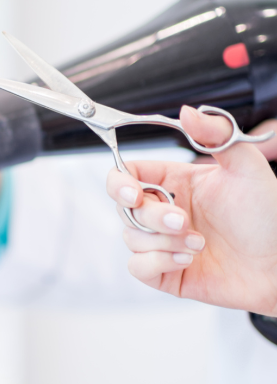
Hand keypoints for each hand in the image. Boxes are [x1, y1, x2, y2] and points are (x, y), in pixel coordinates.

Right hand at [107, 106, 276, 314]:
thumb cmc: (269, 218)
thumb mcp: (248, 168)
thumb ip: (217, 134)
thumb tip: (186, 112)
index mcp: (178, 183)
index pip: (128, 175)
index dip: (120, 183)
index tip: (134, 193)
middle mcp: (167, 211)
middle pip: (126, 208)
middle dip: (153, 217)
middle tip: (184, 222)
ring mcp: (163, 242)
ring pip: (131, 238)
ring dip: (163, 242)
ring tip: (199, 245)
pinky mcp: (165, 271)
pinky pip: (137, 267)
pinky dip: (158, 263)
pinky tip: (187, 259)